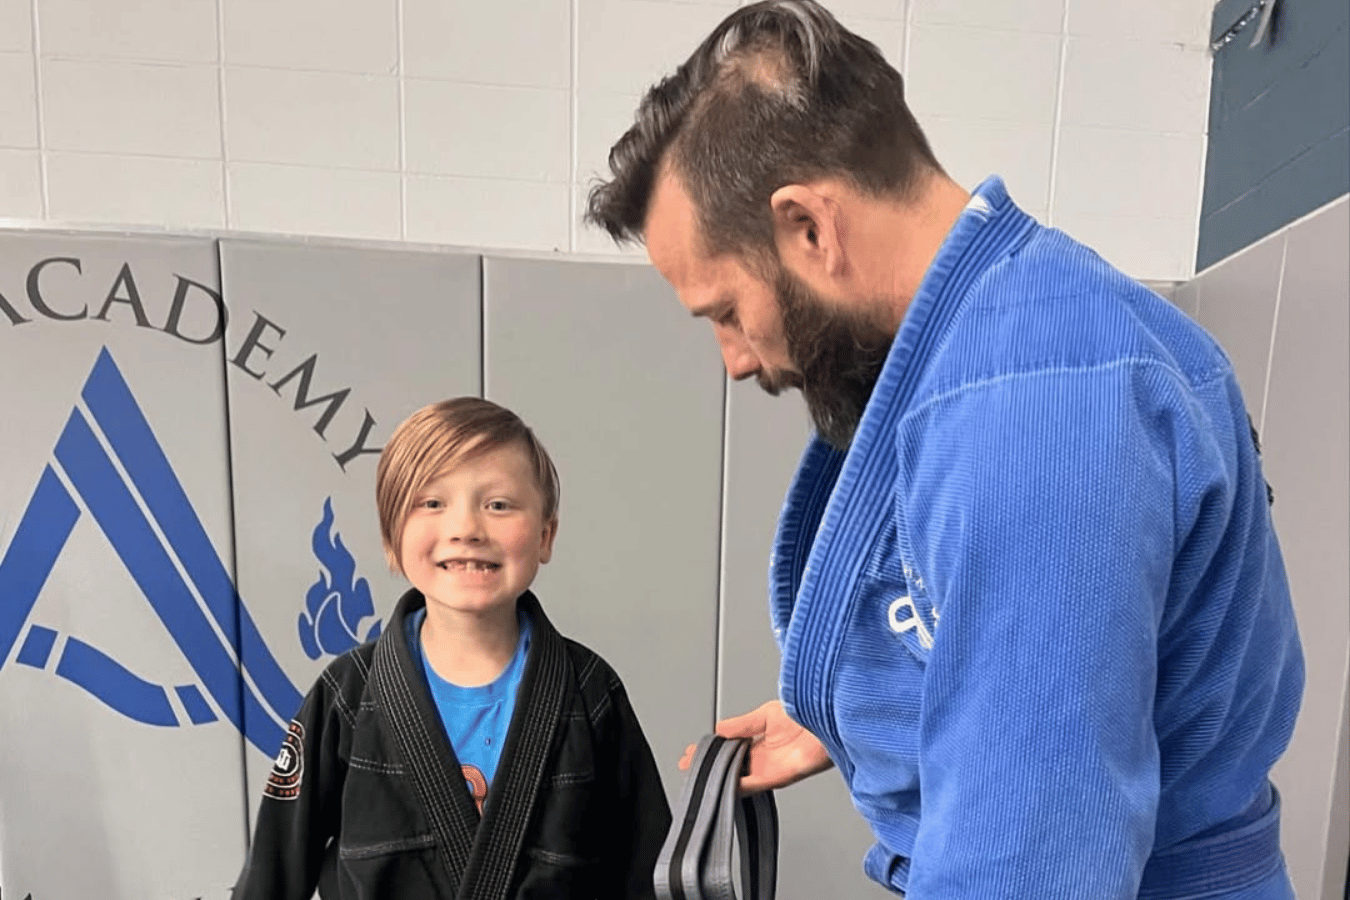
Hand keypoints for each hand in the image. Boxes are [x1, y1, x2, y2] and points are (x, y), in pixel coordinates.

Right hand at [679, 700, 833, 793]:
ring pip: (740, 778)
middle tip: (688, 768)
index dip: (711, 752)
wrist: (833, 715)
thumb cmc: (811, 711)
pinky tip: (726, 784)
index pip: (730, 749)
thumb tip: (718, 729)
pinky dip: (741, 784)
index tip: (691, 754)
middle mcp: (768, 756)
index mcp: (763, 739)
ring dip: (720, 778)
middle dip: (709, 768)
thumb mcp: (766, 714)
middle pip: (731, 767)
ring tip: (699, 777)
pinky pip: (758, 782)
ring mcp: (775, 767)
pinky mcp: (785, 774)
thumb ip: (742, 725)